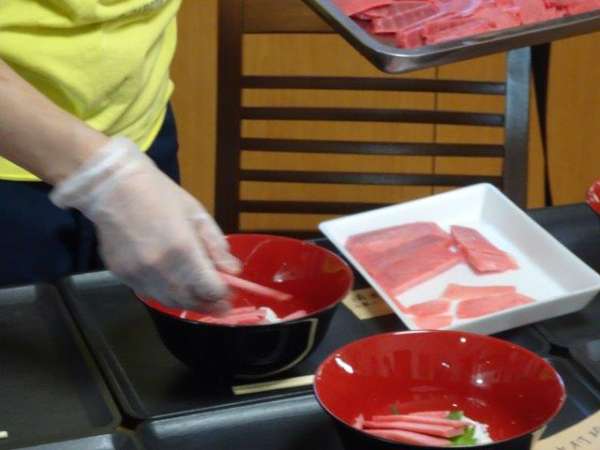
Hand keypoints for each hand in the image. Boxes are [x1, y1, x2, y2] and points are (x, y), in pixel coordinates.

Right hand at [50, 137, 239, 311]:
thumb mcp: (196, 213)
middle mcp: (161, 268)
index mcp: (183, 249)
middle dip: (208, 305)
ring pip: (169, 301)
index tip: (229, 294)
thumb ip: (215, 245)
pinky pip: (149, 293)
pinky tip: (173, 287)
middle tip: (220, 306)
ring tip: (199, 299)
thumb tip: (232, 271)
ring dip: (187, 303)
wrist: (112, 188)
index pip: (209, 287)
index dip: (222, 294)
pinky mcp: (123, 276)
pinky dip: (165, 294)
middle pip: (190, 300)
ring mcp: (139, 274)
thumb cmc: (160, 194)